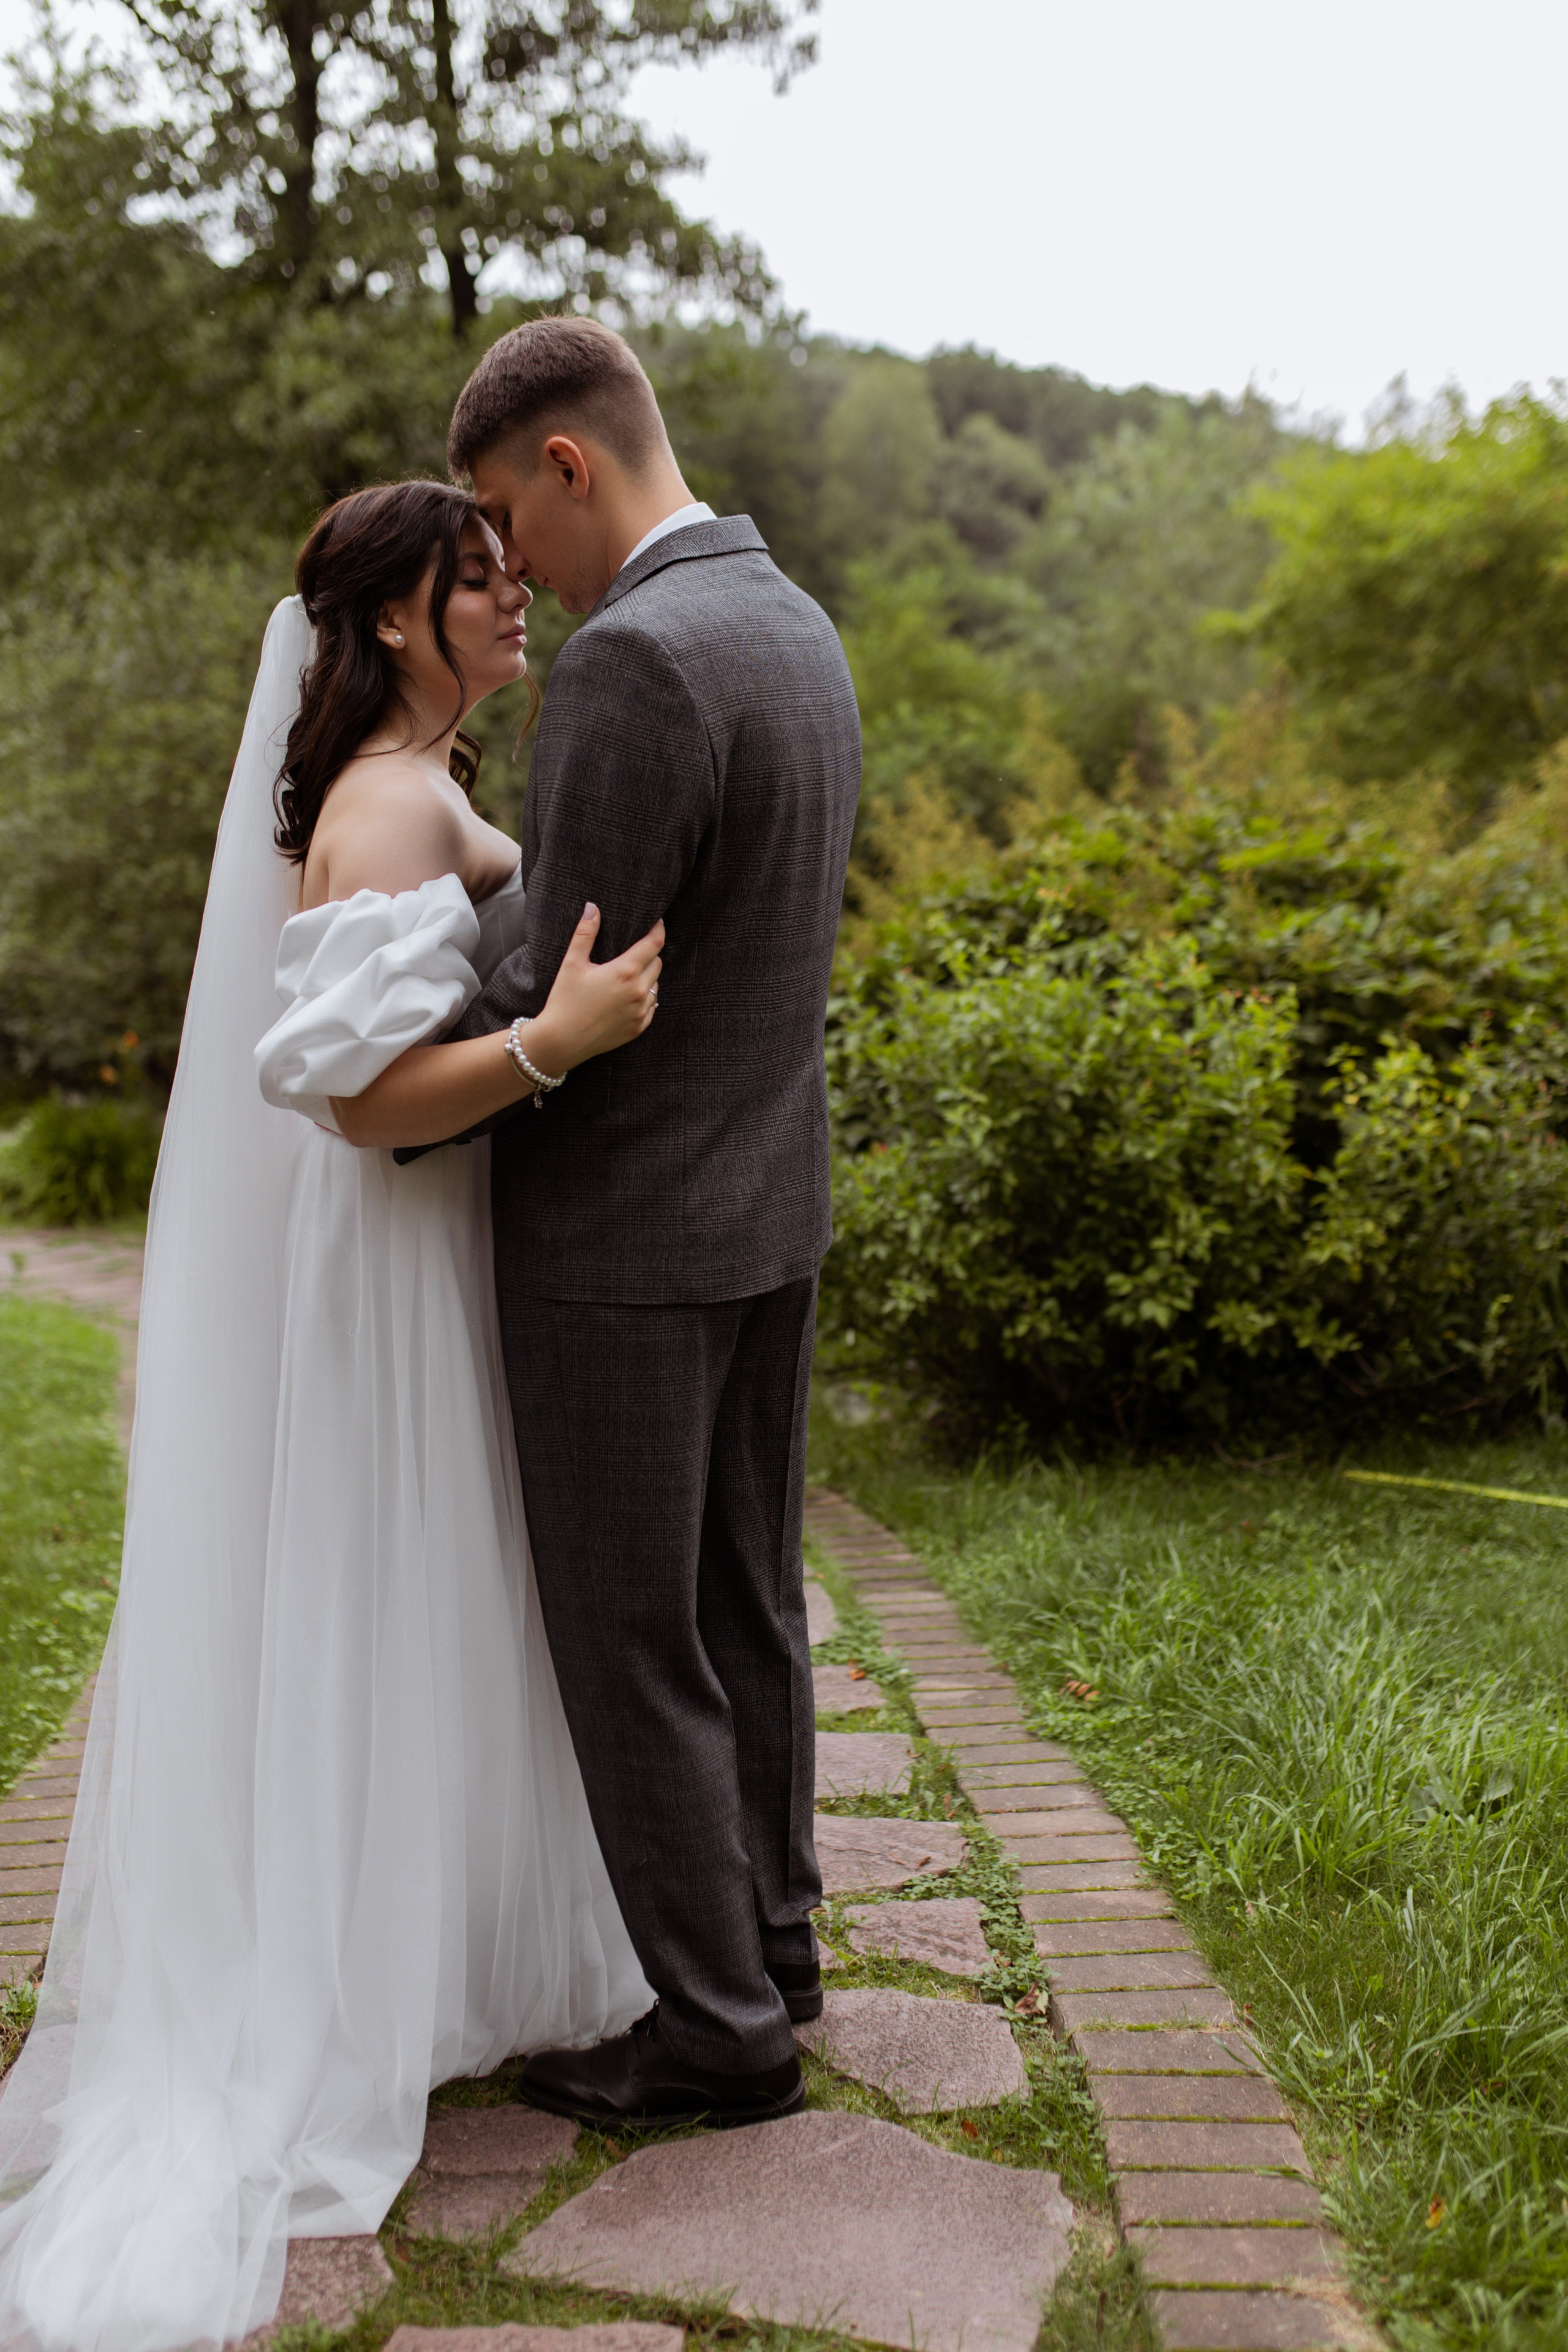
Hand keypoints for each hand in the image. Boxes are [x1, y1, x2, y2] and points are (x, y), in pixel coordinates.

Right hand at [526, 903, 664, 1077]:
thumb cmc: (565, 1001)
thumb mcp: (572, 964)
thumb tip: (592, 907)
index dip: (658, 930)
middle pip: (657, 963)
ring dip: (647, 977)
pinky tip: (627, 996)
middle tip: (633, 951)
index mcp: (625, 972)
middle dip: (649, 954)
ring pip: (655, 985)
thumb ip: (585, 933)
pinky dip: (645, 997)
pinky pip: (652, 1006)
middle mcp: (639, 992)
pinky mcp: (639, 1027)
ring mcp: (641, 1012)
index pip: (654, 944)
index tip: (657, 923)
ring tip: (627, 975)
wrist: (562, 1041)